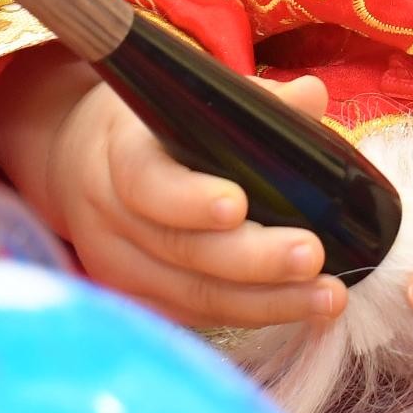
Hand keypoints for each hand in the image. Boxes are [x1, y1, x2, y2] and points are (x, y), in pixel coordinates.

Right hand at [0, 51, 349, 331]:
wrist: (85, 166)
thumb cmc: (154, 128)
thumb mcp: (188, 99)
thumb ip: (253, 101)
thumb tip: (312, 96)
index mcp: (119, 154)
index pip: (146, 183)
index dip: (188, 200)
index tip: (237, 205)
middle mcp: (110, 217)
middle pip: (180, 250)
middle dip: (252, 260)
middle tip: (311, 256)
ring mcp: (118, 267)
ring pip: (193, 295)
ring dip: (267, 300)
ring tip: (326, 296)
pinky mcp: (138, 300)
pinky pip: (196, 316)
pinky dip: (251, 314)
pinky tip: (299, 308)